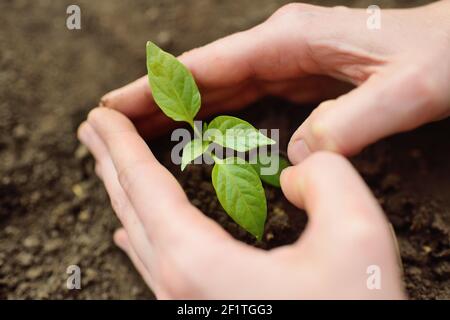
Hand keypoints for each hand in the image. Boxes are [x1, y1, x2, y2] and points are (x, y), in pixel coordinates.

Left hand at [77, 107, 404, 298]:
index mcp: (199, 264)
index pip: (145, 187)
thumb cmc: (352, 315)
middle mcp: (179, 288)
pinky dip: (140, 236)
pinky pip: (155, 266)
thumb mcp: (357, 237)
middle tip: (91, 129)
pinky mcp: (200, 313)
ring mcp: (184, 306)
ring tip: (109, 166)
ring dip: (123, 194)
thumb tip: (298, 170)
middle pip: (131, 209)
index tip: (99, 117)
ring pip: (140, 237)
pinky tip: (130, 232)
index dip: (120, 145)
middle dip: (109, 162)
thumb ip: (326, 178)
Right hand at [98, 1, 449, 163]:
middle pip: (202, 76)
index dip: (157, 87)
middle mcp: (281, 46)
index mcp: (292, 39)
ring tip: (140, 131)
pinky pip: (243, 99)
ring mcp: (288, 61)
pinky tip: (197, 132)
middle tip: (111, 124)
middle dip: (155, 99)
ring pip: (218, 88)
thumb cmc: (441, 58)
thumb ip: (351, 123)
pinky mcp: (299, 78)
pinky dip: (212, 115)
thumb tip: (298, 157)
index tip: (114, 103)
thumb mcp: (407, 90)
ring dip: (179, 109)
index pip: (207, 65)